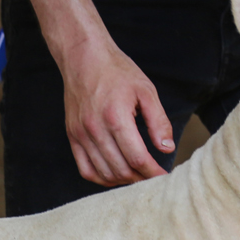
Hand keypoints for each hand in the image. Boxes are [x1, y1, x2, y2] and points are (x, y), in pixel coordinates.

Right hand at [59, 34, 174, 185]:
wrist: (84, 58)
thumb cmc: (117, 71)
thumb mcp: (146, 91)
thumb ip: (158, 121)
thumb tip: (166, 148)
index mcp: (116, 117)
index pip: (137, 158)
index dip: (153, 172)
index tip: (164, 175)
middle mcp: (95, 129)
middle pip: (121, 170)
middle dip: (141, 178)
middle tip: (153, 177)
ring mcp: (81, 134)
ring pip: (104, 173)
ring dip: (123, 181)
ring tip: (138, 176)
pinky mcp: (73, 136)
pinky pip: (85, 169)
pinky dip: (102, 179)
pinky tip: (116, 175)